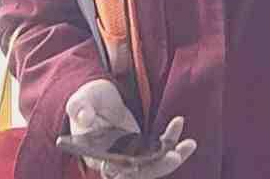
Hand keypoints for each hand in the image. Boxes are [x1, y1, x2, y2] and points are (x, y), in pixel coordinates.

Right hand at [65, 80, 195, 177]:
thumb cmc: (88, 100)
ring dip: (171, 156)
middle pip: (137, 173)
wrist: (100, 98)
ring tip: (189, 145)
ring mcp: (132, 154)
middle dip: (157, 167)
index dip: (124, 170)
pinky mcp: (143, 145)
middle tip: (174, 156)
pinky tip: (179, 124)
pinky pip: (160, 148)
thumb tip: (83, 117)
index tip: (134, 164)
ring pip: (153, 164)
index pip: (110, 171)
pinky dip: (172, 140)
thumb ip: (80, 107)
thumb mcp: (81, 100)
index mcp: (96, 155)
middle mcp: (116, 160)